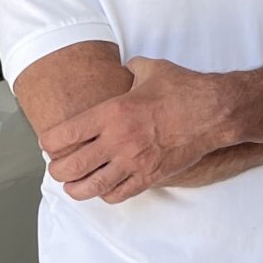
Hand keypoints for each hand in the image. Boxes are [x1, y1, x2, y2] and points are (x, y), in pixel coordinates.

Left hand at [39, 57, 227, 202]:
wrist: (214, 112)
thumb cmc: (182, 89)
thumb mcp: (149, 68)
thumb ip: (128, 70)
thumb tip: (123, 68)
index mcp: (111, 112)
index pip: (63, 135)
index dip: (49, 143)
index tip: (50, 143)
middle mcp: (118, 140)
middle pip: (70, 166)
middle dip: (57, 170)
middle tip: (57, 167)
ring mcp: (134, 161)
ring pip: (91, 187)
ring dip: (76, 189)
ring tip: (73, 186)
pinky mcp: (150, 176)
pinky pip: (118, 194)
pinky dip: (105, 194)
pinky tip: (103, 187)